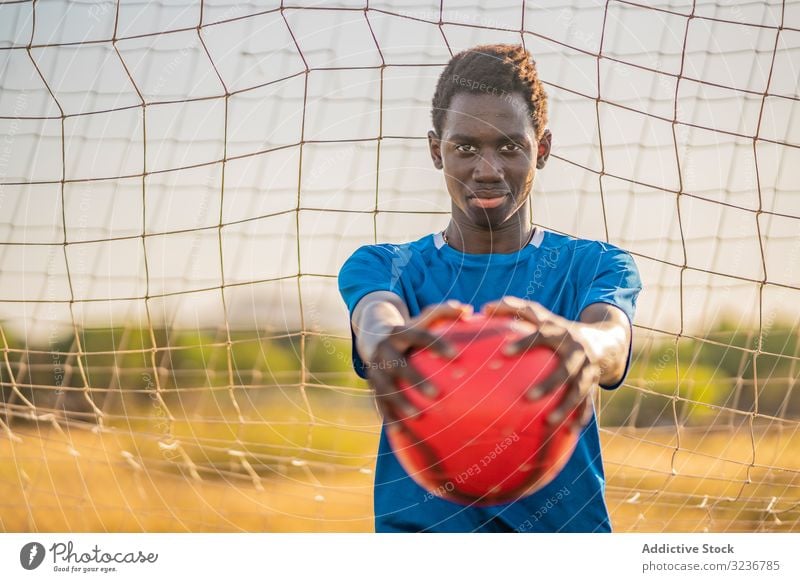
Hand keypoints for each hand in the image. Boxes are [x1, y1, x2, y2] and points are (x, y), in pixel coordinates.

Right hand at [367, 301, 472, 421]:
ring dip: (401, 403)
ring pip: (385, 389)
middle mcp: (384, 352)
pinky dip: (390, 420)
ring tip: (418, 417)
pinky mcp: (373, 388)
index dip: (436, 344)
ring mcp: (376, 371)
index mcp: (399, 333)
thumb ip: (445, 313)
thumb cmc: (410, 331)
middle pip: (398, 366)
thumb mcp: (422, 319)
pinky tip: (403, 435)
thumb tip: (469, 311)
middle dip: (415, 380)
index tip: (456, 356)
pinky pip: (380, 406)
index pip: (418, 336)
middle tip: (437, 394)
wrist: (373, 338)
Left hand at [482, 296, 598, 430]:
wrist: (600, 340)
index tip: (504, 352)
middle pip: (565, 369)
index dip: (524, 342)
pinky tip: (567, 433)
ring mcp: (587, 370)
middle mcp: (576, 351)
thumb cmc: (556, 328)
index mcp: (559, 332)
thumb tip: (483, 308)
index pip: (541, 335)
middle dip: (549, 384)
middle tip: (527, 398)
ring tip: (548, 422)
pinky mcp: (592, 385)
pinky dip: (579, 418)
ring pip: (579, 390)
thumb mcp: (540, 315)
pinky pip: (587, 404)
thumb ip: (513, 309)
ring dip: (565, 407)